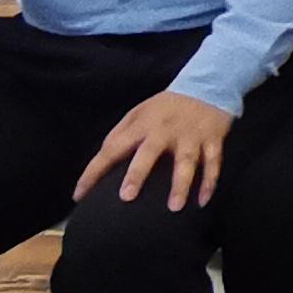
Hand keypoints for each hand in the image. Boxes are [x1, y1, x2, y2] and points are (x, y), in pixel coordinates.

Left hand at [74, 88, 236, 208]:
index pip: (112, 149)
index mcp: (142, 124)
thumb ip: (120, 134)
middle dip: (138, 174)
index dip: (94, 172)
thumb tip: (103, 160)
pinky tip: (202, 201)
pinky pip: (213, 163)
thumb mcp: (138, 113)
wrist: (208, 85)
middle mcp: (165, 131)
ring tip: (174, 207)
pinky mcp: (212, 140)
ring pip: (186, 161)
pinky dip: (210, 182)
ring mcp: (190, 136)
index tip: (80, 195)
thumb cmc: (166, 107)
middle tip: (127, 197)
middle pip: (149, 152)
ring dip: (181, 184)